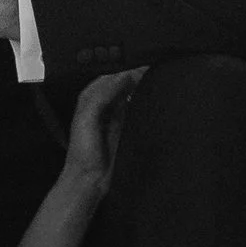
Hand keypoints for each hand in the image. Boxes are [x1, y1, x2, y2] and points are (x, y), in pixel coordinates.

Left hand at [62, 65, 146, 196]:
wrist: (89, 180)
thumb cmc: (83, 149)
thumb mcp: (88, 116)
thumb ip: (102, 95)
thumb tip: (125, 77)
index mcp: (90, 98)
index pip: (112, 77)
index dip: (128, 71)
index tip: (147, 66)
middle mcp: (103, 105)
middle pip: (122, 84)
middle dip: (137, 77)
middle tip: (158, 72)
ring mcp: (114, 117)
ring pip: (130, 96)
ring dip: (142, 89)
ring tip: (161, 82)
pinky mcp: (125, 130)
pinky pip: (136, 112)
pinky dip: (144, 105)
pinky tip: (156, 101)